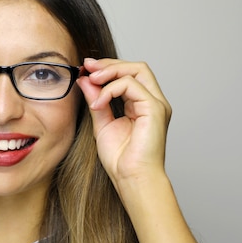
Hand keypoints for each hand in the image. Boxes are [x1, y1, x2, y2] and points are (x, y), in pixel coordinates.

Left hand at [77, 58, 171, 186]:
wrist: (131, 178)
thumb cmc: (120, 159)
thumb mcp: (101, 124)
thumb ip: (96, 101)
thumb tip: (85, 80)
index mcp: (141, 104)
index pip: (129, 74)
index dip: (107, 68)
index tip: (86, 69)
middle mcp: (152, 102)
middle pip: (135, 67)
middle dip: (109, 64)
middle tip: (87, 67)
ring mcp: (156, 104)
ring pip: (137, 70)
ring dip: (110, 71)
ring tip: (91, 80)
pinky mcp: (155, 109)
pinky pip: (132, 86)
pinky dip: (111, 89)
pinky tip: (98, 103)